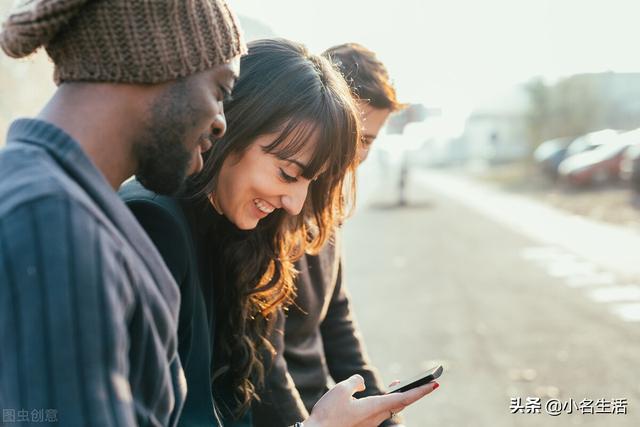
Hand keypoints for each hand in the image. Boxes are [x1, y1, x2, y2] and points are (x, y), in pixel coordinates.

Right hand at [303, 375, 437, 426]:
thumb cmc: (328, 414)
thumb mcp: (340, 390)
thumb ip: (354, 382)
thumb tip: (361, 383)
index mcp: (374, 408)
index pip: (403, 398)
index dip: (420, 391)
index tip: (434, 384)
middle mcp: (376, 417)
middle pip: (400, 404)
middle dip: (413, 392)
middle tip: (426, 383)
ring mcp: (369, 424)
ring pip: (388, 408)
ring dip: (396, 396)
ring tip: (397, 384)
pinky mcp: (362, 426)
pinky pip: (378, 412)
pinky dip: (382, 402)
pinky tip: (374, 396)